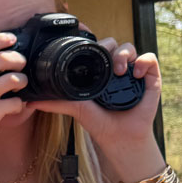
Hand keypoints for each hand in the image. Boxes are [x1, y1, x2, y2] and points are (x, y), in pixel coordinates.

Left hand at [27, 35, 161, 152]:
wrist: (120, 139)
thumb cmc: (100, 124)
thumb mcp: (76, 109)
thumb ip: (56, 103)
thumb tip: (31, 101)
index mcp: (99, 72)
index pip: (96, 49)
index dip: (93, 44)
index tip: (88, 49)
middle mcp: (115, 69)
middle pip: (112, 43)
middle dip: (108, 45)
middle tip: (105, 62)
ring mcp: (133, 72)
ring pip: (130, 46)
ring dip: (123, 53)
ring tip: (119, 71)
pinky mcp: (150, 78)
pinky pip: (150, 58)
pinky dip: (143, 61)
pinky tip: (135, 74)